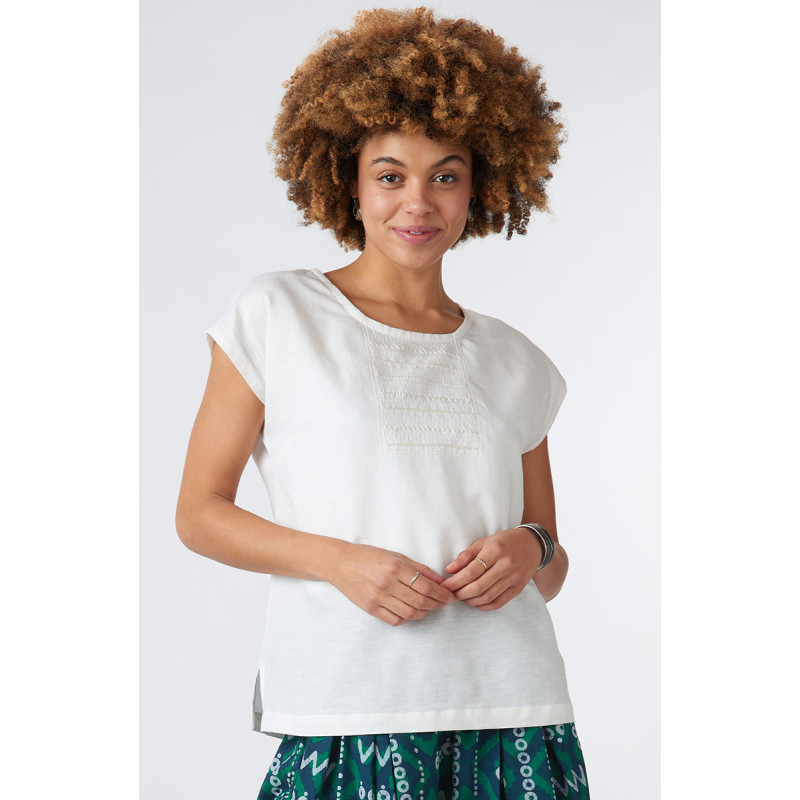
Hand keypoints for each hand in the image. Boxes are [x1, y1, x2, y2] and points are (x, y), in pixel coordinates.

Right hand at [328, 543, 454, 625]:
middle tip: (443, 603)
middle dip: (436, 604)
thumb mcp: (395, 555)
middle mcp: (386, 584)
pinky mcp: (370, 608)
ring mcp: (377, 598)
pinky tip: (412, 612)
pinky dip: (407, 619)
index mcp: (394, 567)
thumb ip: (418, 568)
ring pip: (409, 613)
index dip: (441, 594)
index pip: (425, 586)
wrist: (340, 563)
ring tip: (430, 607)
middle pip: (420, 602)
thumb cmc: (369, 556)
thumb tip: (439, 580)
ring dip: (424, 613)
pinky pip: (394, 620)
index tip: (449, 596)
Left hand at [440, 528, 543, 610]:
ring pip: (487, 596)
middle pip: (478, 586)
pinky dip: (484, 606)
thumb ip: (466, 556)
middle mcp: (506, 565)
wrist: (532, 545)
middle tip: (450, 593)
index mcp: (495, 550)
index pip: (470, 571)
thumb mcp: (484, 541)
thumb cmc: (504, 542)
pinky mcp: (518, 588)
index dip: (455, 581)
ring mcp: (513, 578)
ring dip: (470, 600)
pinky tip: (475, 602)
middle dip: (460, 593)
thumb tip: (449, 569)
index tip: (444, 585)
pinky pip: (498, 602)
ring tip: (461, 597)